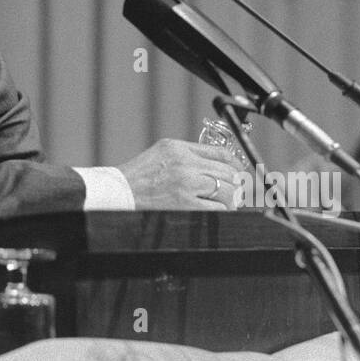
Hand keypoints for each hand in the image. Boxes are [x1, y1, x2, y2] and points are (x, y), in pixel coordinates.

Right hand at [117, 139, 242, 210]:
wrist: (120, 193)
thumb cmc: (140, 175)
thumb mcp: (163, 152)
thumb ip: (190, 154)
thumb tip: (219, 164)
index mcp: (180, 149)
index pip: (222, 154)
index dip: (237, 165)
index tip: (240, 173)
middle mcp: (185, 164)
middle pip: (228, 173)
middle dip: (237, 185)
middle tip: (236, 192)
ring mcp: (186, 185)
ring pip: (227, 192)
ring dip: (231, 200)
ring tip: (227, 203)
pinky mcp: (185, 205)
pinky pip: (216, 209)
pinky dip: (221, 211)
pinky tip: (216, 211)